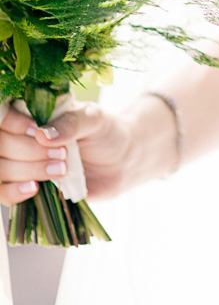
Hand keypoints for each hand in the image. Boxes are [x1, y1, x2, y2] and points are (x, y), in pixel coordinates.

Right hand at [0, 95, 176, 204]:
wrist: (120, 162)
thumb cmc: (105, 133)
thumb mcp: (94, 119)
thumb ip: (71, 122)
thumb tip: (42, 134)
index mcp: (33, 111)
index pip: (4, 115)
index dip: (13, 124)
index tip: (36, 130)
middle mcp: (20, 136)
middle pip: (1, 144)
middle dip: (29, 151)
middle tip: (63, 154)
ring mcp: (20, 162)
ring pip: (1, 169)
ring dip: (27, 171)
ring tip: (61, 169)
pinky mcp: (25, 186)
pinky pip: (3, 193)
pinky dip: (14, 192)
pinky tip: (34, 189)